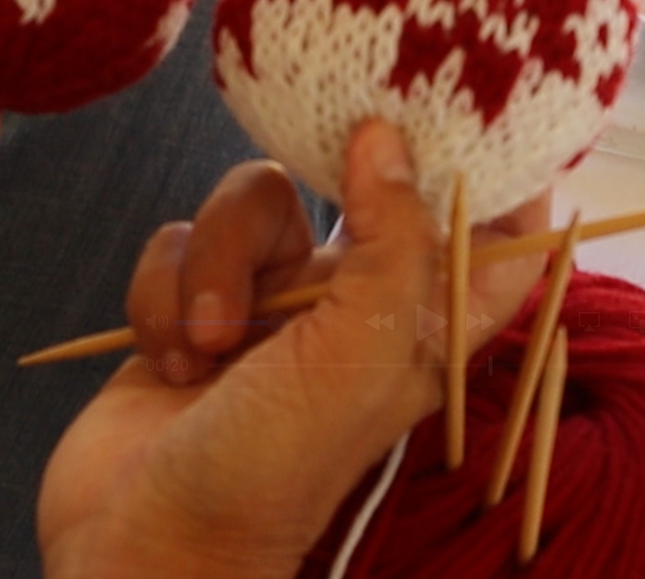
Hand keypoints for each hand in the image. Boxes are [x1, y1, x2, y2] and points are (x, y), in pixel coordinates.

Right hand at [37, 120, 548, 578]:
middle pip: (352, 183)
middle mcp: (349, 301)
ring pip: (250, 203)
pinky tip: (167, 356)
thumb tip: (390, 137)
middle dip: (314, 185)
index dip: (502, 178)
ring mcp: (265, 300)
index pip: (489, 236)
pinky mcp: (190, 299)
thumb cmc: (270, 467)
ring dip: (216, 265)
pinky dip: (164, 291)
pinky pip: (179, 239)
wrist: (142, 545)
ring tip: (207, 344)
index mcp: (419, 321)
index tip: (484, 110)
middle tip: (319, 144)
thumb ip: (391, 242)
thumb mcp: (357, 356)